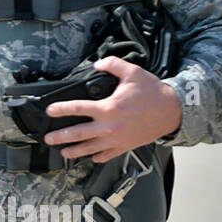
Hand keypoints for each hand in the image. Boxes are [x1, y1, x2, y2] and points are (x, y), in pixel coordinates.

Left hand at [42, 56, 181, 162]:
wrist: (172, 111)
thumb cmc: (153, 93)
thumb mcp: (132, 72)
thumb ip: (112, 65)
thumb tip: (97, 64)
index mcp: (109, 108)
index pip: (78, 108)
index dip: (61, 109)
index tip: (50, 111)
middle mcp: (110, 126)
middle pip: (79, 134)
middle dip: (61, 137)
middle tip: (48, 138)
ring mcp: (117, 139)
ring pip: (90, 148)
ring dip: (75, 151)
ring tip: (64, 152)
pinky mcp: (125, 146)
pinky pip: (108, 155)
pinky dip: (98, 157)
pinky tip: (91, 157)